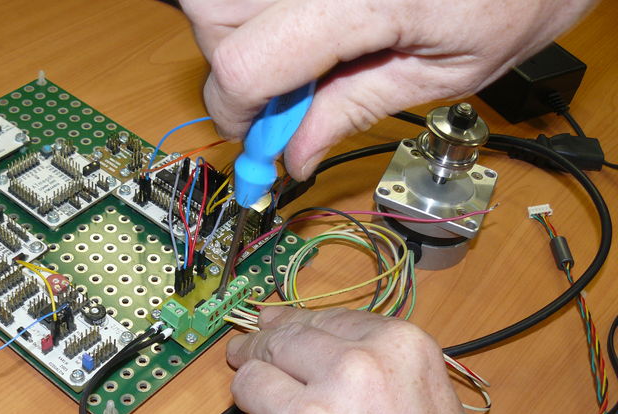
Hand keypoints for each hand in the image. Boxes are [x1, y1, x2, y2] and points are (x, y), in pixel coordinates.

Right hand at [180, 0, 596, 179]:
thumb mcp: (439, 75)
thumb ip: (354, 110)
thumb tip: (293, 156)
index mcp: (362, 1)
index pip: (247, 65)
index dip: (238, 115)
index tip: (259, 142)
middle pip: (214, 18)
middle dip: (235, 66)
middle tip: (287, 94)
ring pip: (222, 0)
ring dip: (246, 35)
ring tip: (307, 54)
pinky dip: (264, 14)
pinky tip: (310, 30)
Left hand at [226, 307, 548, 413]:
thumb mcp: (431, 401)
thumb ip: (370, 363)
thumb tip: (303, 332)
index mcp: (396, 349)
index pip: (318, 319)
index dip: (288, 324)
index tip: (270, 325)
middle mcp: (349, 376)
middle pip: (275, 345)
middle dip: (258, 352)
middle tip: (246, 357)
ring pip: (248, 387)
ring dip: (257, 405)